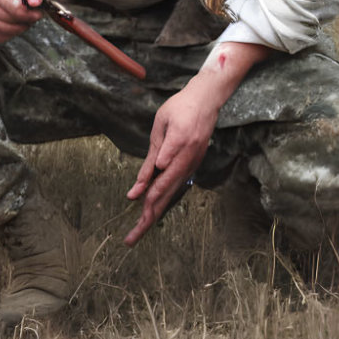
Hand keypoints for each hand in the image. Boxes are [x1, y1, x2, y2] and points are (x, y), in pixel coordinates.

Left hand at [123, 40, 272, 245]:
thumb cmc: (179, 107)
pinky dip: (164, 200)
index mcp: (178, 146)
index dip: (146, 192)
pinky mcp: (193, 165)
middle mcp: (188, 160)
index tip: (132, 202)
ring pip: (172, 193)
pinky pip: (176, 186)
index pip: (160, 177)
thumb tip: (144, 181)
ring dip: (155, 213)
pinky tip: (154, 210)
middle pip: (166, 193)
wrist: (207, 99)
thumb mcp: (160, 125)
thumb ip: (152, 154)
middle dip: (148, 217)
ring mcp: (192, 164)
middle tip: (130, 239)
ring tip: (139, 231)